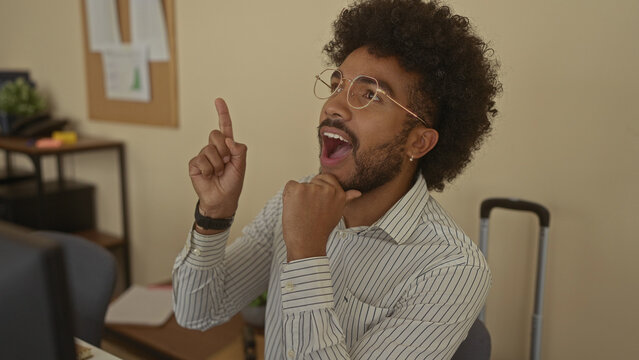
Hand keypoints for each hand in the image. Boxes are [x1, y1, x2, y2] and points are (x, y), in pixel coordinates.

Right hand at [188, 98, 246, 218]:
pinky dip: (208, 170)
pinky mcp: (194, 163)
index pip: (225, 127)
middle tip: (226, 163)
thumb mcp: (241, 166)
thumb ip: (239, 150)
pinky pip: (201, 160)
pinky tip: (208, 176)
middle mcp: (215, 148)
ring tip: (218, 173)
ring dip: (217, 164)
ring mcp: (203, 155)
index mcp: (227, 147)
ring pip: (209, 149)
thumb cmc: (232, 184)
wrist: (221, 200)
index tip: (218, 100)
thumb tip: (229, 139)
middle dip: (223, 149)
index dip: (222, 113)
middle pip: (216, 135)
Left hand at [282, 174, 360, 261]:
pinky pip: (289, 186)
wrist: (306, 243)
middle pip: (311, 182)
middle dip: (307, 194)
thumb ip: (345, 199)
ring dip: (297, 197)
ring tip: (302, 212)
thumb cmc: (319, 229)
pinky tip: (294, 209)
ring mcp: (313, 188)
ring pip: (299, 185)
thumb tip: (358, 193)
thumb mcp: (336, 212)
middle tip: (309, 211)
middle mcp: (328, 189)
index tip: (316, 204)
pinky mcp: (298, 189)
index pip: (325, 178)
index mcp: (339, 193)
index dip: (318, 190)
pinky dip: (287, 197)